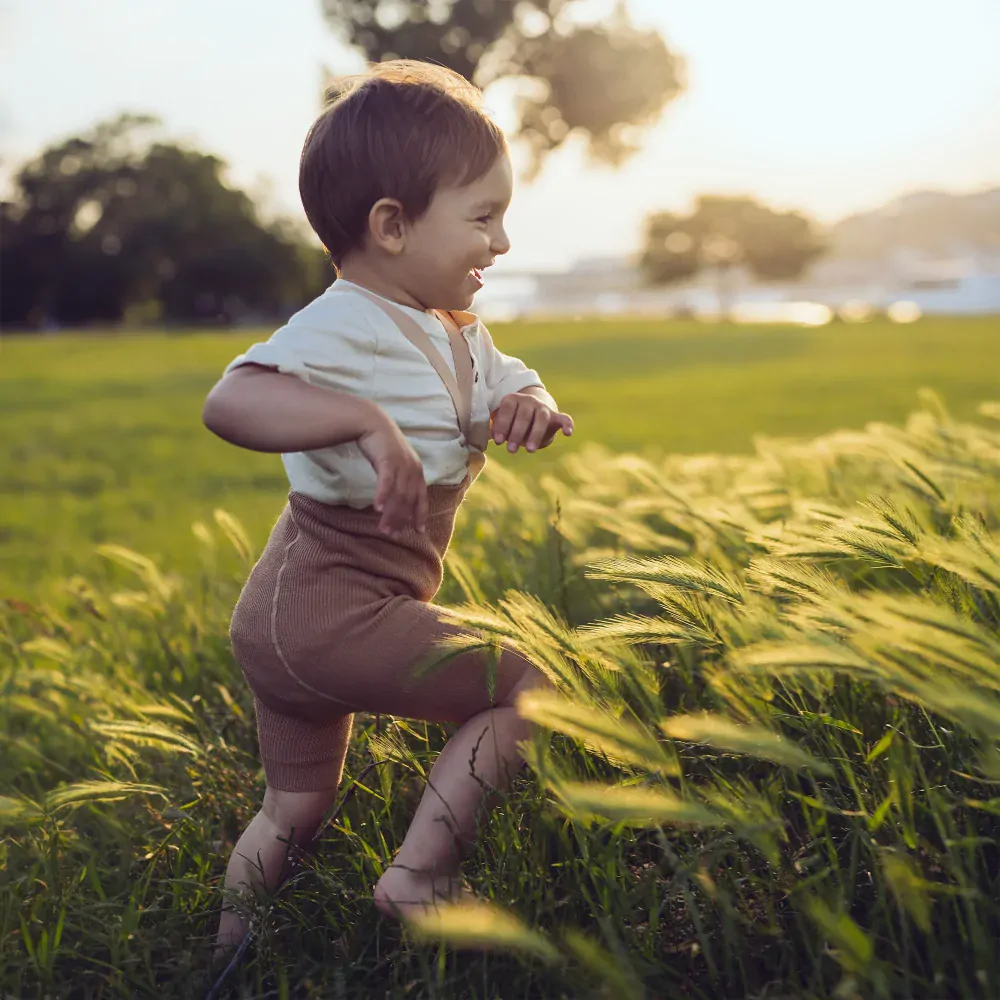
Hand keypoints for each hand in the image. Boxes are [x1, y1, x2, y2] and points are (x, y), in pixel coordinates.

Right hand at [356, 412, 427, 536]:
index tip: (419, 531)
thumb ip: (399, 480)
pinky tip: (377, 508)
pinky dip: (383, 496)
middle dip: (402, 520)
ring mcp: (401, 464)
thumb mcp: (394, 464)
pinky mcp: (388, 459)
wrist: (371, 422)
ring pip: (399, 494)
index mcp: (416, 471)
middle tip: (392, 535)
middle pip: (409, 500)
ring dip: (391, 514)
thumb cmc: (381, 446)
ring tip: (383, 529)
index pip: (421, 497)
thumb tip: (395, 500)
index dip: (420, 514)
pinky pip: (387, 482)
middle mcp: (413, 469)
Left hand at [490, 392, 573, 453]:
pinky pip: (564, 418)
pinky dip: (568, 425)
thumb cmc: (511, 419)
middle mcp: (529, 401)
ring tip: (530, 450)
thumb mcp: (502, 421)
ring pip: (541, 418)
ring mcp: (543, 408)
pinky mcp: (556, 416)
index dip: (502, 425)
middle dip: (517, 433)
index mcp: (513, 399)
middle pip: (524, 415)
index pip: (507, 409)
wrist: (533, 408)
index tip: (498, 441)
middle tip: (511, 450)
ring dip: (535, 434)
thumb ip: (495, 429)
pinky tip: (568, 433)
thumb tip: (485, 439)